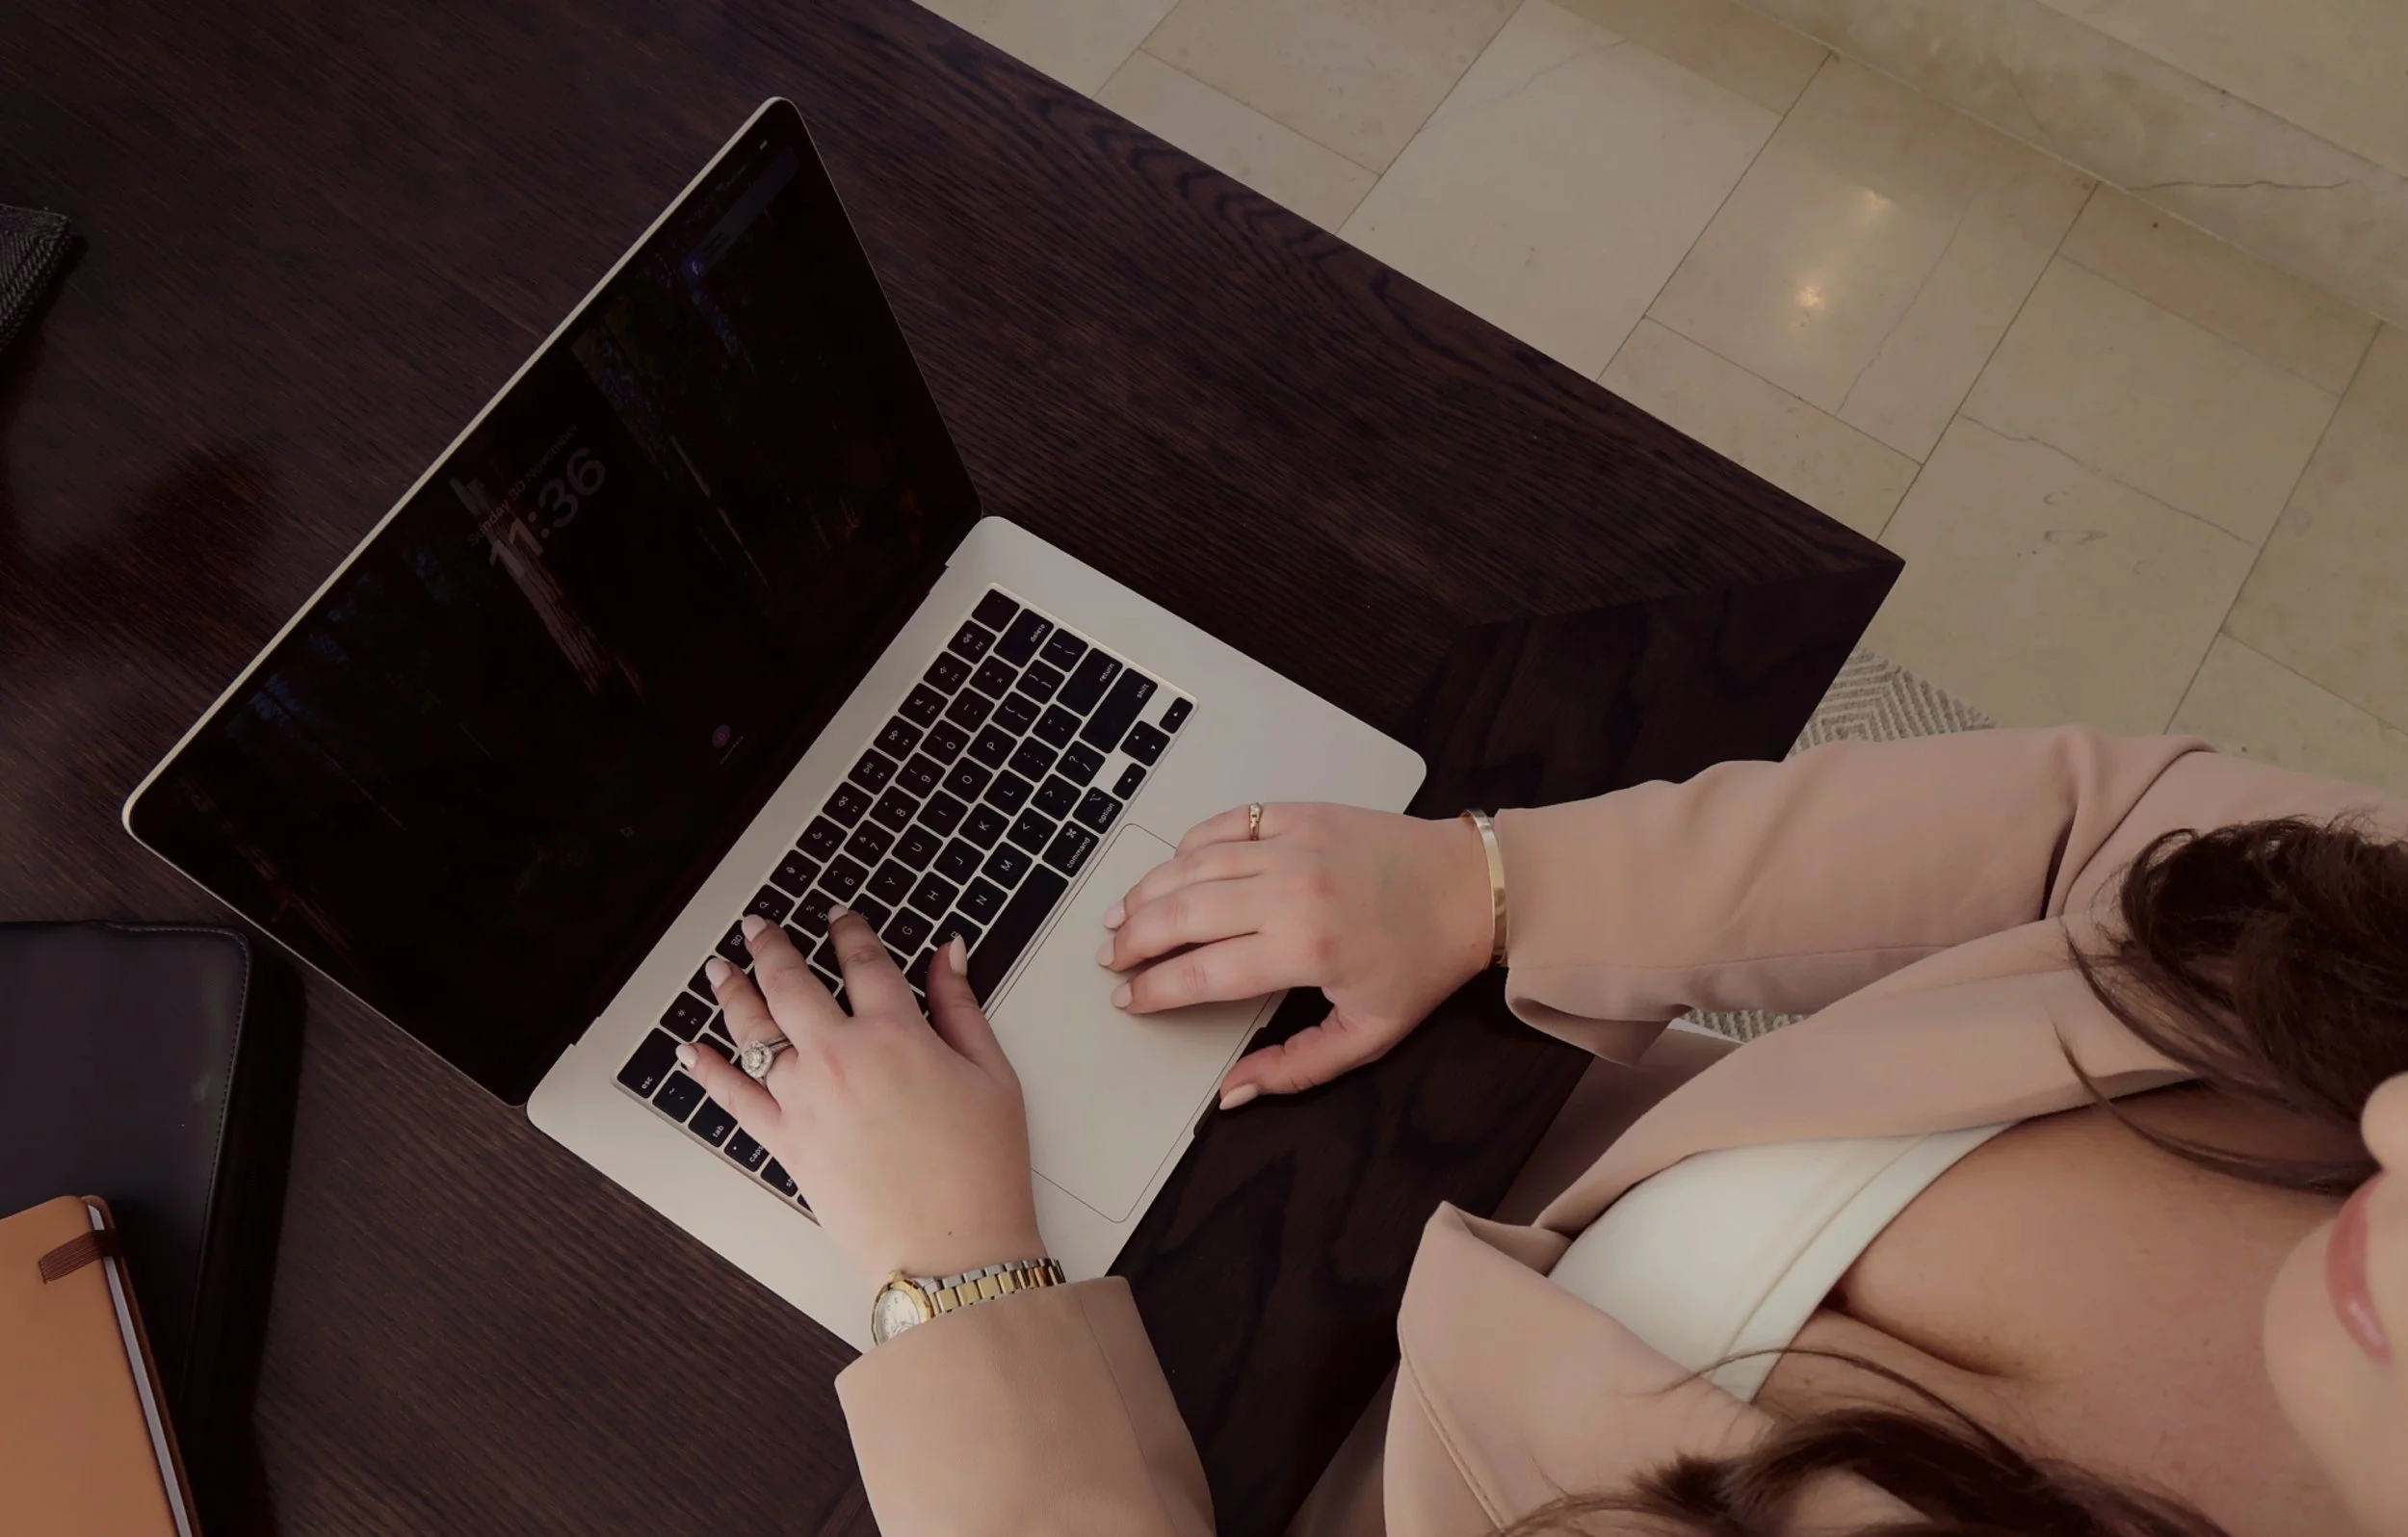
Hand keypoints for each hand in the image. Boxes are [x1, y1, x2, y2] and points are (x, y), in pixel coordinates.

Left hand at [674, 911, 1043, 1290]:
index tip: (840, 919)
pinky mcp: (785, 1143)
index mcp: (897, 1035)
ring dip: (732, 993)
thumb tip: (948, 956)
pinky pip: (734, 1098)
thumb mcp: (992, 1075)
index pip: (863, 963)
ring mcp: (805, 1101)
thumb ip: (962, 1008)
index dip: (849, 932)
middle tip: (759, 927)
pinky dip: (708, 1071)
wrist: (952, 1248)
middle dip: (772, 947)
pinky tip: (692, 1051)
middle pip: (792, 984)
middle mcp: (841, 1059)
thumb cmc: (980, 1170)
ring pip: (754, 1031)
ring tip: (720, 968)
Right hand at [1096, 803, 1494, 1105]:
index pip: (1202, 972)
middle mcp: (1290, 890)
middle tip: (1111, 958)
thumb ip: (1295, 1068)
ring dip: (1148, 891)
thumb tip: (1232, 1094)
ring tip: (1121, 916)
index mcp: (1306, 948)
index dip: (1156, 989)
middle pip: (1182, 914)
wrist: (1470, 887)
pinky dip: (1189, 844)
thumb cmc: (1423, 961)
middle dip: (1135, 939)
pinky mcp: (1298, 814)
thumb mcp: (1369, 1034)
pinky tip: (1171, 867)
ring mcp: (1292, 843)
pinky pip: (1226, 822)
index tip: (1130, 1000)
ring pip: (1192, 864)